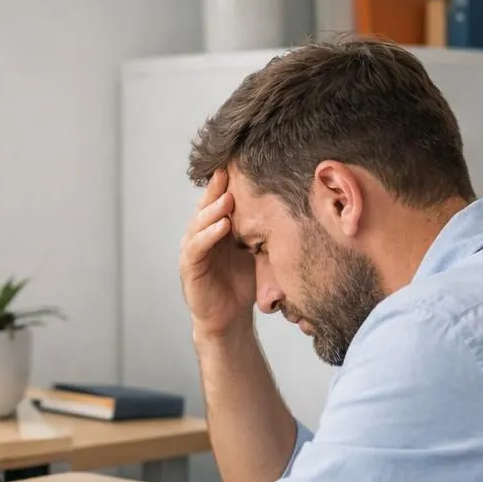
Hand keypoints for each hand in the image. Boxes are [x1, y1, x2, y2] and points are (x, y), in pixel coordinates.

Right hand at [180, 169, 255, 338]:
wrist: (230, 319)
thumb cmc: (244, 283)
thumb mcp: (259, 251)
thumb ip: (264, 230)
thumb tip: (292, 205)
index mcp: (217, 228)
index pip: (220, 200)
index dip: (227, 183)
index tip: (240, 163)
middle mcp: (202, 235)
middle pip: (207, 206)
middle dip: (218, 190)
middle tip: (230, 172)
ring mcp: (193, 250)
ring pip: (199, 223)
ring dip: (213, 210)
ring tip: (228, 200)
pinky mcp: (190, 268)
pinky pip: (196, 247)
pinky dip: (208, 235)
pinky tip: (222, 227)